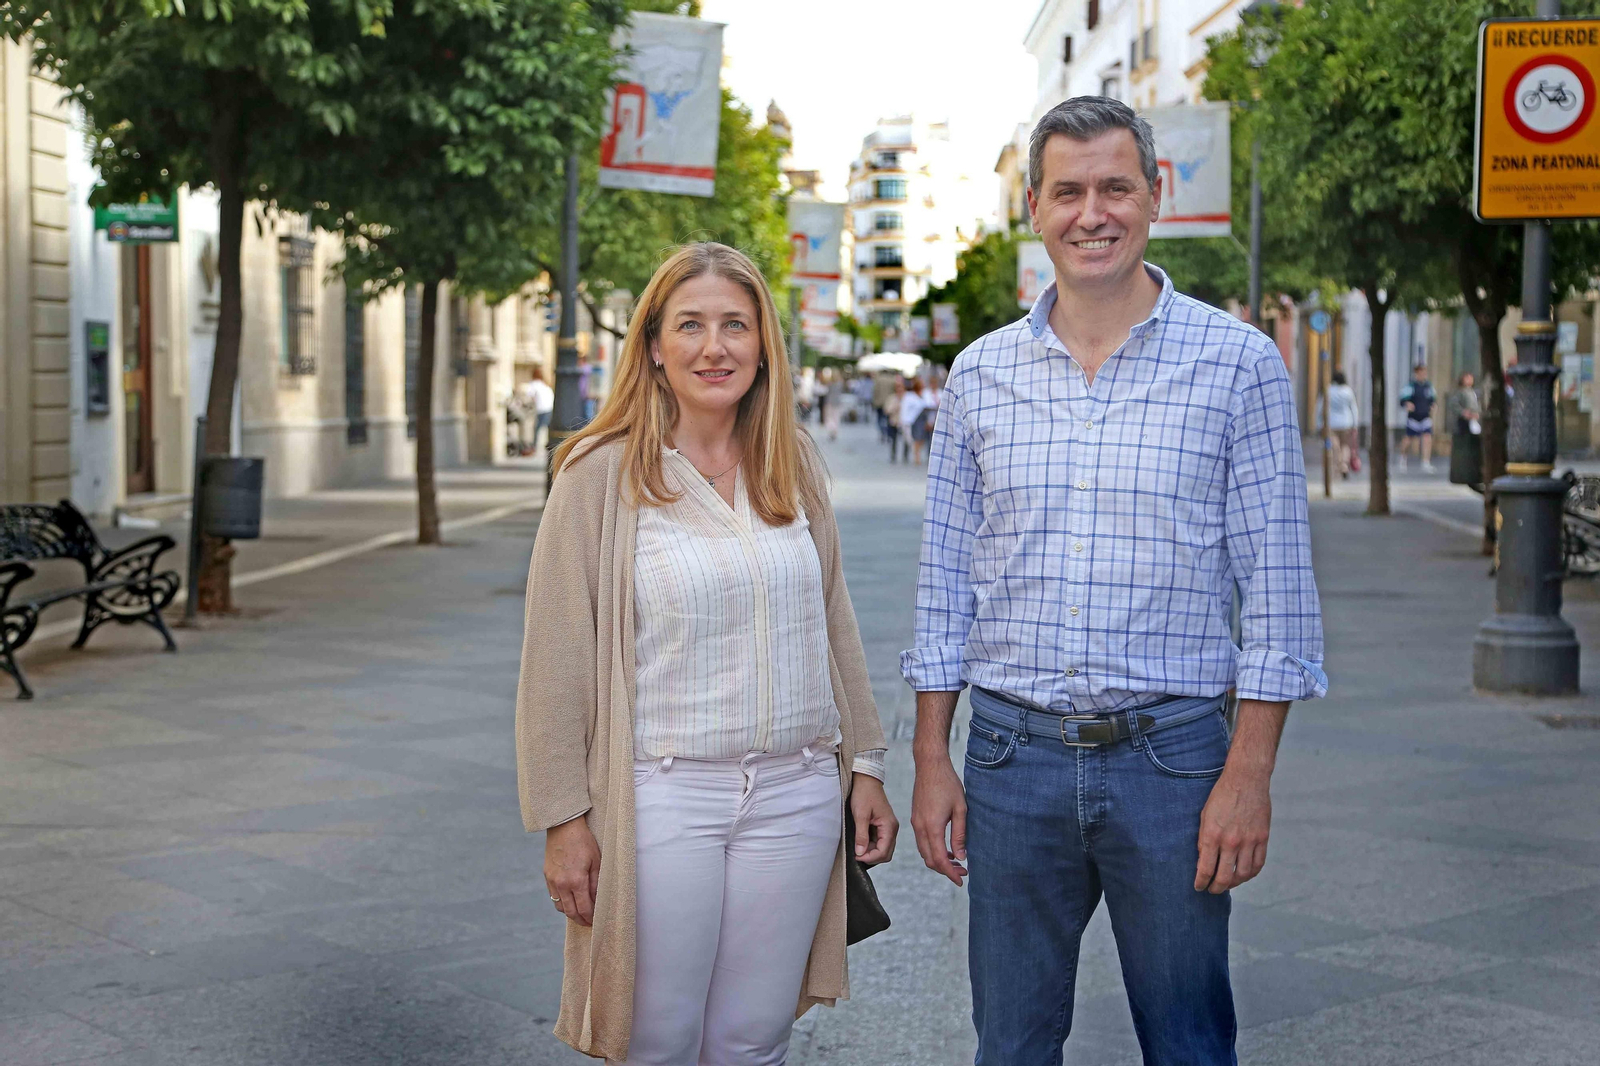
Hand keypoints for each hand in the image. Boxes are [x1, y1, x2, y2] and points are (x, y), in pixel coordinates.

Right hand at [545, 816, 600, 925]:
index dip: (590, 918)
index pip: (584, 908)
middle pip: (570, 912)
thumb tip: (597, 901)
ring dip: (570, 913)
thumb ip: (597, 884)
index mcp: (576, 881)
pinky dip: (562, 902)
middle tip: (589, 923)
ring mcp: (552, 881)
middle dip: (580, 920)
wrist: (564, 827)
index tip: (596, 922)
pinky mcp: (547, 876)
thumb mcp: (597, 862)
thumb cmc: (584, 842)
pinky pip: (553, 896)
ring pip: (560, 907)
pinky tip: (570, 900)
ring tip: (580, 913)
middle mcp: (562, 884)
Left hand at [849, 774, 898, 864]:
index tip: (856, 856)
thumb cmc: (864, 793)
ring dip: (871, 851)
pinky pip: (879, 841)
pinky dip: (870, 845)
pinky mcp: (882, 826)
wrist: (866, 780)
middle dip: (871, 857)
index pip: (884, 851)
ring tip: (857, 846)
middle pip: (885, 853)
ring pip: (882, 848)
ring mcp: (888, 828)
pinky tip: (861, 841)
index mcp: (889, 826)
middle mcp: (891, 829)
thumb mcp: (860, 815)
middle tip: (857, 853)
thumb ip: (861, 835)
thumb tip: (860, 853)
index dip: (870, 857)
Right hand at [911, 755, 966, 885]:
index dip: (950, 873)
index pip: (939, 859)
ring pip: (924, 852)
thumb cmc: (947, 783)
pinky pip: (922, 842)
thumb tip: (961, 856)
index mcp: (932, 826)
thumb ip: (960, 835)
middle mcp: (920, 827)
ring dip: (938, 860)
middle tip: (962, 872)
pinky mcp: (916, 819)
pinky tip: (945, 848)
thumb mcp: (960, 809)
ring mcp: (916, 823)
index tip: (960, 880)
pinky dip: (933, 850)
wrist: (930, 765)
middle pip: (929, 859)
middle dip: (945, 870)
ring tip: (956, 861)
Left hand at [1194, 767, 1271, 893]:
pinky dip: (1251, 874)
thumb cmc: (1222, 796)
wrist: (1246, 779)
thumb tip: (1203, 861)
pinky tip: (1244, 874)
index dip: (1201, 882)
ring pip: (1243, 874)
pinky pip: (1258, 864)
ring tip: (1227, 883)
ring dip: (1234, 883)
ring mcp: (1249, 841)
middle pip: (1224, 877)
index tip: (1199, 887)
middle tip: (1212, 890)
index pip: (1205, 869)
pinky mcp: (1262, 838)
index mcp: (1212, 834)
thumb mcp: (1205, 816)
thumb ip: (1204, 840)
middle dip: (1216, 888)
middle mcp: (1231, 841)